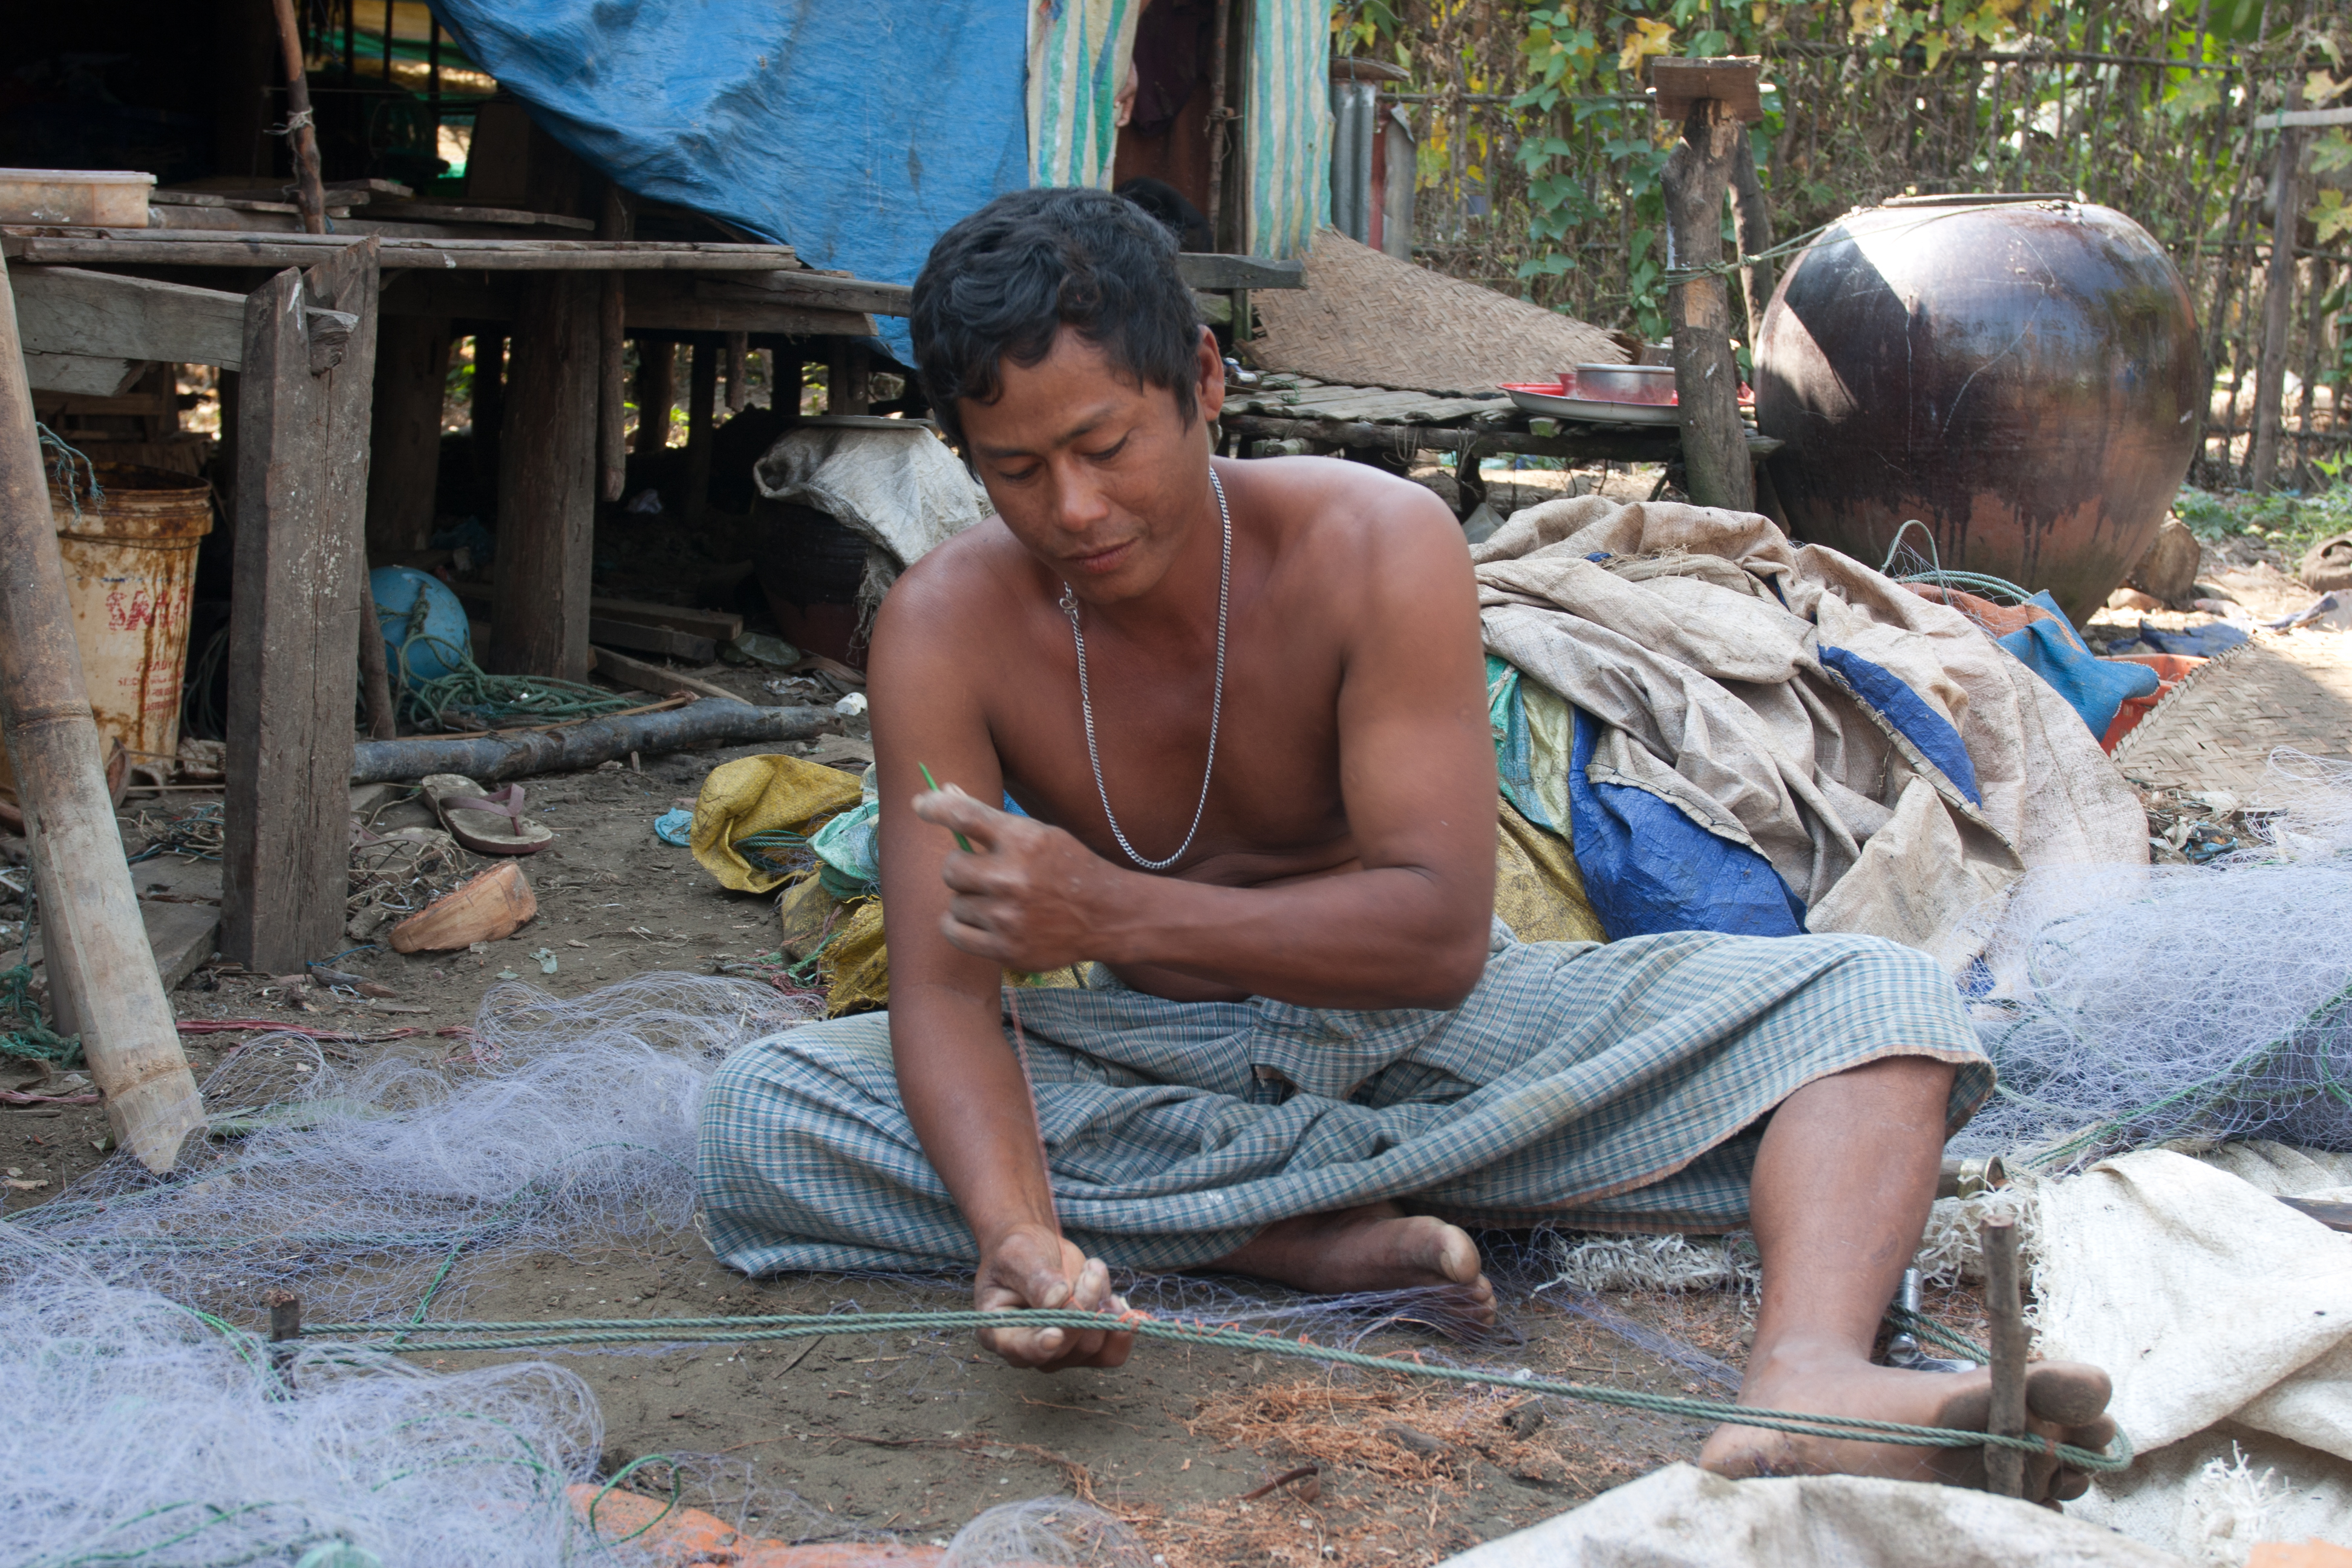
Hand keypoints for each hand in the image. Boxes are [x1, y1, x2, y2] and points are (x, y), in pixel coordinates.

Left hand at [913, 787, 1121, 971]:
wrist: (1108, 916)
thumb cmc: (1069, 869)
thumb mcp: (1040, 834)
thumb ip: (992, 822)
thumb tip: (945, 794)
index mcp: (1025, 840)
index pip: (964, 816)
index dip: (935, 807)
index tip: (920, 805)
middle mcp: (1013, 878)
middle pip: (951, 867)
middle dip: (962, 868)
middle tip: (982, 872)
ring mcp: (1008, 917)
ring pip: (955, 902)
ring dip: (969, 900)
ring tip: (999, 902)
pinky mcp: (1005, 949)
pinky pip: (953, 932)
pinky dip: (960, 925)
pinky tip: (981, 920)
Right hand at [974, 1223, 1134, 1371]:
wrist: (1037, 1252)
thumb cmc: (1019, 1253)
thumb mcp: (1018, 1255)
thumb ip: (1035, 1278)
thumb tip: (1057, 1299)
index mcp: (1000, 1332)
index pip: (1020, 1350)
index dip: (1038, 1346)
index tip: (1055, 1333)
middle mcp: (1029, 1351)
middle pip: (1066, 1346)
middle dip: (1083, 1306)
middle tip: (1091, 1272)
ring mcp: (1059, 1353)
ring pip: (1092, 1346)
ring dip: (1100, 1305)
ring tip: (1092, 1272)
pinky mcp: (1084, 1348)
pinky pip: (1111, 1354)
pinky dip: (1118, 1326)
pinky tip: (1112, 1300)